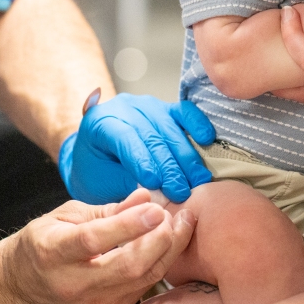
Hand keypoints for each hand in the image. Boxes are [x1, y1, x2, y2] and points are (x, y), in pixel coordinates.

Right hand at [0, 189, 196, 303]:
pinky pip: (142, 288)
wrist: (23, 284)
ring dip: (168, 250)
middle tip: (176, 214)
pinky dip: (159, 264)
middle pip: (128, 266)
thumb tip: (144, 197)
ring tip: (180, 224)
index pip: (95, 240)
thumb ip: (108, 209)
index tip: (155, 208)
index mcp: (54, 251)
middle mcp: (73, 283)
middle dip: (160, 239)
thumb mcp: (66, 215)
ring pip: (142, 279)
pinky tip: (167, 244)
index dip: (129, 225)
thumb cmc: (44, 242)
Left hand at [58, 94, 215, 203]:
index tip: (155, 183)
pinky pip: (184, 112)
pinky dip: (197, 124)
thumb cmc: (96, 171)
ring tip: (197, 181)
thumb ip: (126, 184)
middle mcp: (125, 108)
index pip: (125, 138)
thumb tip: (154, 197)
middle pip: (151, 135)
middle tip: (181, 192)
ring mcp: (148, 105)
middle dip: (169, 166)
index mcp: (101, 121)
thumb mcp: (102, 181)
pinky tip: (206, 139)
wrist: (97, 155)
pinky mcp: (166, 108)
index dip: (141, 160)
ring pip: (170, 128)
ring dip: (186, 157)